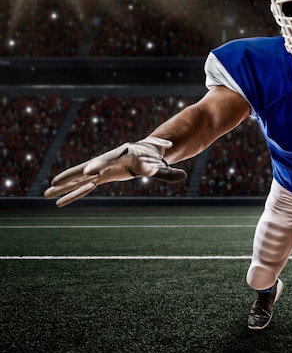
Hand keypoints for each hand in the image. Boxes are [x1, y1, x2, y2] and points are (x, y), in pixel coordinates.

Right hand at [44, 137, 187, 206]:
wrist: (145, 150)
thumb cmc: (153, 157)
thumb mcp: (161, 165)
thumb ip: (168, 171)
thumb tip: (183, 176)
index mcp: (120, 156)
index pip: (107, 161)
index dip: (98, 166)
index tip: (89, 172)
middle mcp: (107, 161)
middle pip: (87, 169)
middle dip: (71, 176)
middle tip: (55, 183)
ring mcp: (101, 170)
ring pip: (80, 178)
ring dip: (65, 187)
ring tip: (46, 194)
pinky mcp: (100, 177)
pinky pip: (84, 187)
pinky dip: (73, 194)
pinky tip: (59, 202)